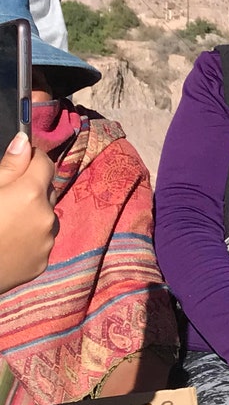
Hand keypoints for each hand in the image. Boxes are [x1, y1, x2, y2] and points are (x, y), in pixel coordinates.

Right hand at [0, 133, 56, 292]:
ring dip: (33, 214)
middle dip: (31, 188)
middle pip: (46, 192)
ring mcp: (47, 242)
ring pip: (46, 217)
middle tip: (7, 196)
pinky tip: (7, 241)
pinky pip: (41, 242)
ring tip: (6, 222)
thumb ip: (8, 167)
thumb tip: (24, 142)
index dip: (32, 159)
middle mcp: (47, 217)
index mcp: (31, 194)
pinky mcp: (42, 262)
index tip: (21, 160)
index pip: (45, 164)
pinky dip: (30, 238)